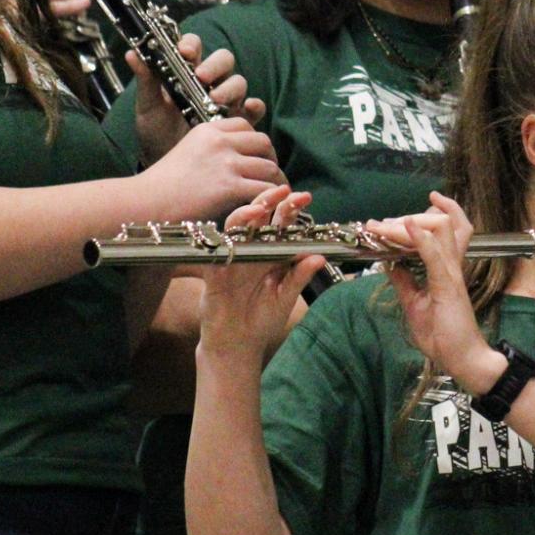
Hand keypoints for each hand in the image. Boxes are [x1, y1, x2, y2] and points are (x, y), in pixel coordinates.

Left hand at [131, 33, 265, 164]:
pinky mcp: (237, 121)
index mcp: (186, 72)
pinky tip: (248, 107)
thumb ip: (145, 80)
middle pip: (223, 60)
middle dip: (214, 65)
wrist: (164, 162)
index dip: (192, 45)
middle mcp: (210, 83)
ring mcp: (226, 101)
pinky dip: (255, 105)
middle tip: (201, 77)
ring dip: (229, 87)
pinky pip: (254, 109)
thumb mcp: (148, 106)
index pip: (194, 48)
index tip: (185, 52)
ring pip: (238, 82)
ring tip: (215, 99)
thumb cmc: (156, 131)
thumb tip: (132, 54)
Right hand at [141, 115, 282, 218]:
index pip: (245, 125)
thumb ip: (210, 150)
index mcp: (207, 130)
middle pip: (264, 142)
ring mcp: (226, 163)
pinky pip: (265, 188)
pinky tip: (268, 206)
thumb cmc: (161, 186)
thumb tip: (234, 157)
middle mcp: (219, 142)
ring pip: (269, 166)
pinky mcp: (230, 186)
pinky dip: (271, 198)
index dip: (255, 142)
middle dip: (270, 159)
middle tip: (269, 176)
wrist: (145, 203)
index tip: (256, 157)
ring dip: (274, 181)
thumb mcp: (186, 152)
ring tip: (272, 194)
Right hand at [198, 186, 323, 373]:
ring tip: (257, 210)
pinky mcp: (214, 275)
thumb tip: (320, 256)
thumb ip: (299, 277)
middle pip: (259, 219)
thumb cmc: (261, 318)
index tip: (304, 196)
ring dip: (244, 217)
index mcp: (271, 253)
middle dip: (269, 201)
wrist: (236, 344)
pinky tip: (229, 242)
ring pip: (235, 230)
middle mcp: (251, 251)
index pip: (282, 224)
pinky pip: (216, 257)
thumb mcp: (285, 298)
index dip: (291, 209)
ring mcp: (232, 260)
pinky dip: (222, 248)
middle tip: (283, 190)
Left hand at [367, 194, 502, 391]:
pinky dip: (421, 238)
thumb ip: (404, 281)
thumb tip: (388, 263)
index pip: (443, 229)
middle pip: (442, 222)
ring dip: (412, 221)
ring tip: (389, 223)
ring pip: (441, 230)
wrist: (462, 358)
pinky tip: (407, 227)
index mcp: (446, 268)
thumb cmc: (443, 334)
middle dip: (411, 215)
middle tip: (383, 223)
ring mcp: (451, 273)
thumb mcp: (414, 303)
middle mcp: (452, 264)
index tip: (394, 217)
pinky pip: (435, 255)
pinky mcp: (448, 285)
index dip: (422, 215)